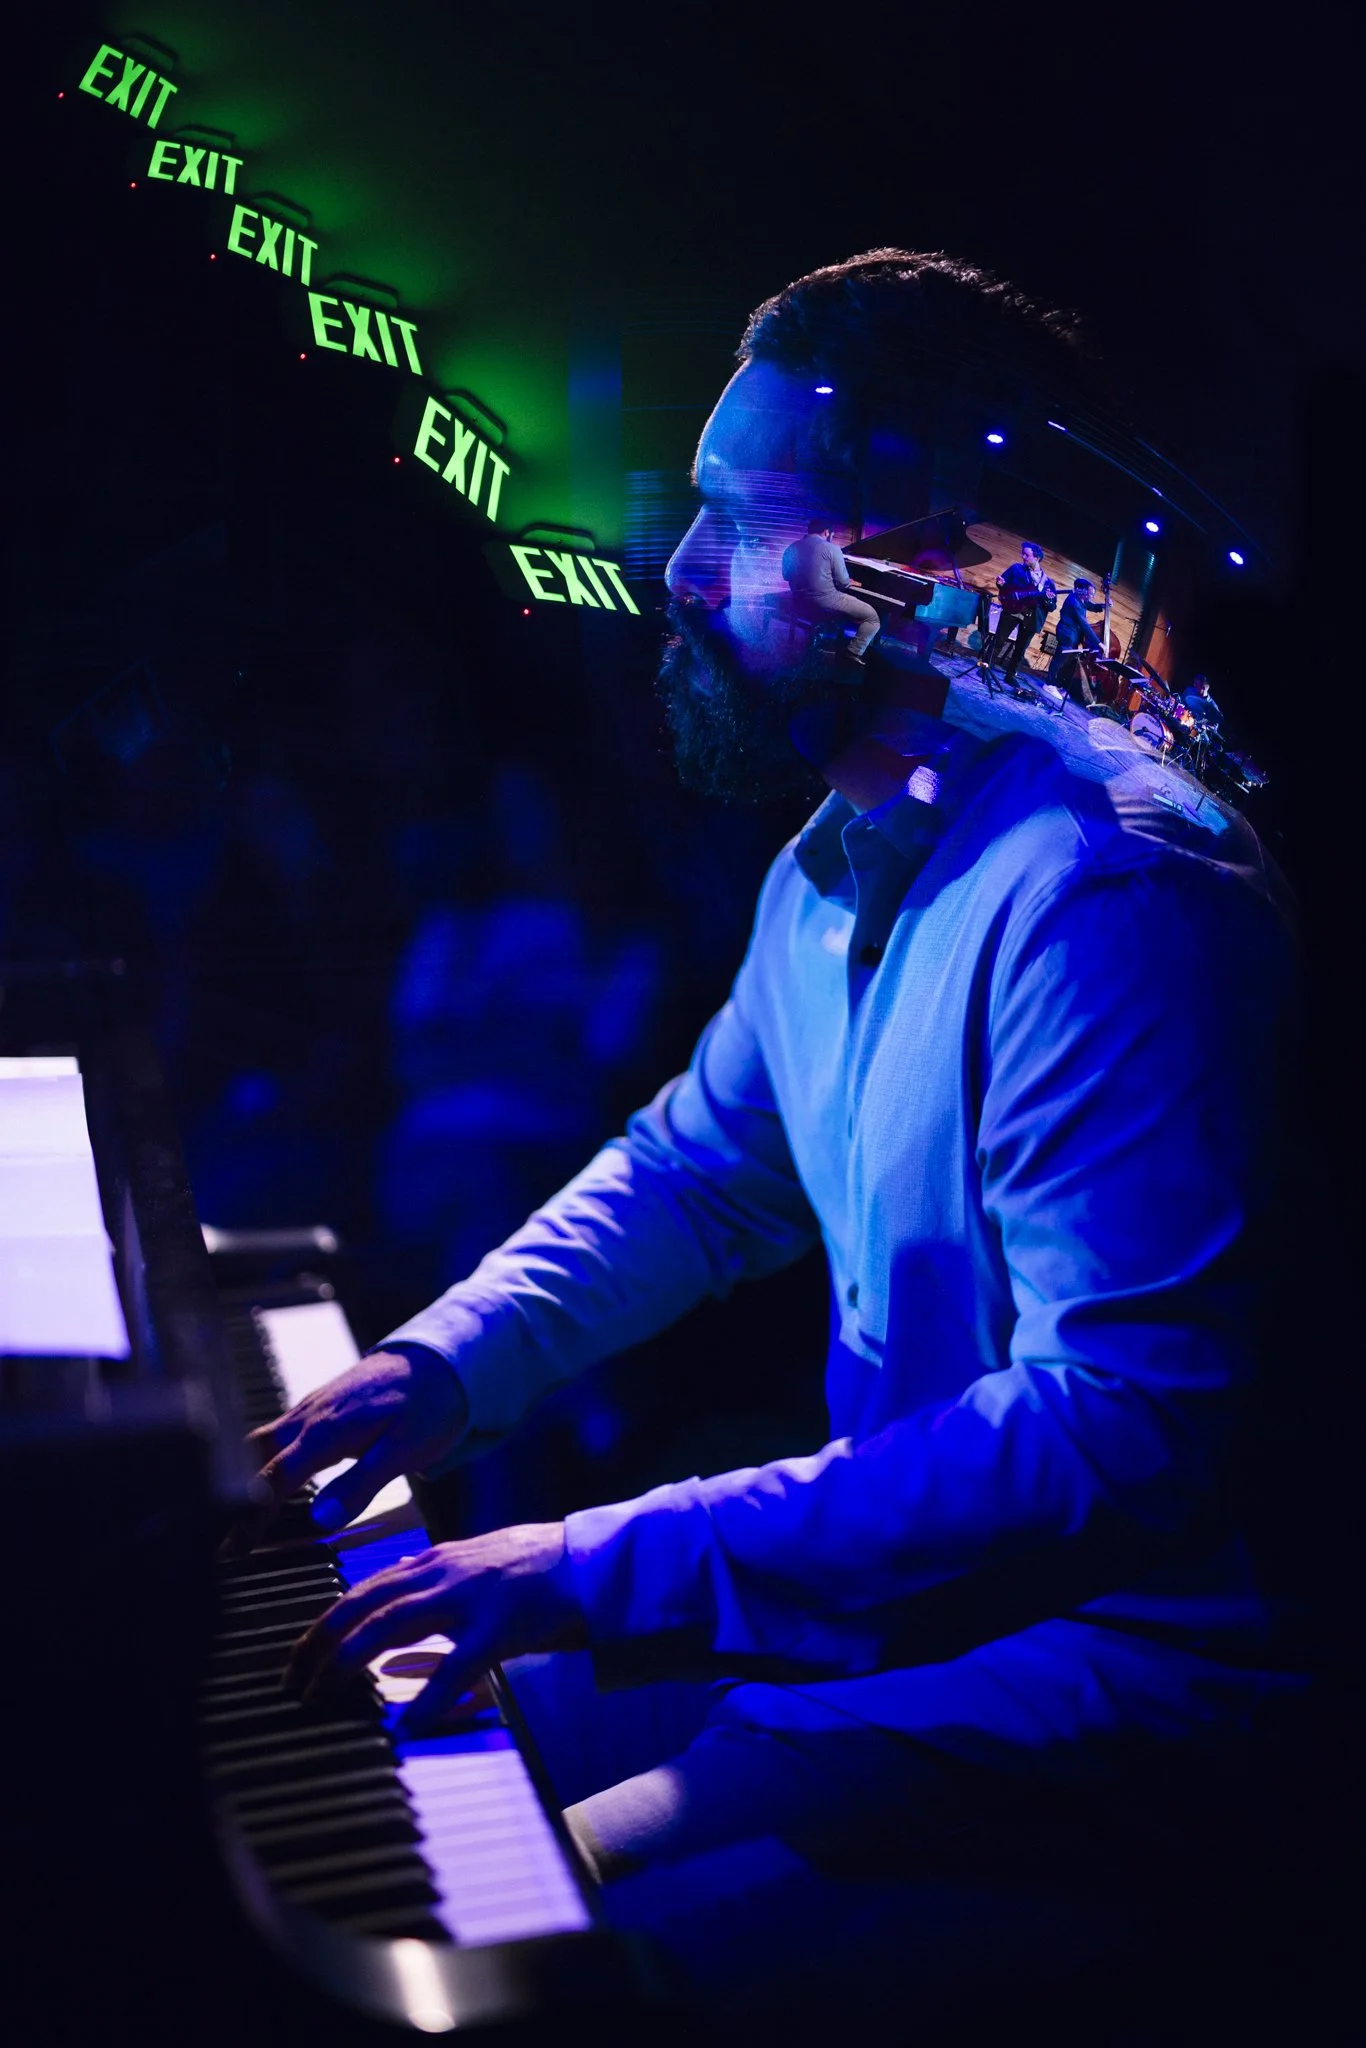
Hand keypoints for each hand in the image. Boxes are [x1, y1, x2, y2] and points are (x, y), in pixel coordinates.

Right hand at [234, 1348, 468, 1547]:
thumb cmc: (429, 1404)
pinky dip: (263, 1459)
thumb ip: (361, 1484)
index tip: (232, 1549)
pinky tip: (266, 1479)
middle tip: (220, 1539)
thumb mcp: (404, 1450)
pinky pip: (279, 1433)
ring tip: (233, 1517)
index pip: (274, 1478)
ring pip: (262, 1441)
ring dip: (243, 1476)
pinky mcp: (320, 1405)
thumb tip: (321, 1520)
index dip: (249, 1516)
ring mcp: (312, 1407)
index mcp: (327, 1430)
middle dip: (232, 1498)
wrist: (443, 1358)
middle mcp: (310, 1415)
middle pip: (254, 1456)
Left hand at [284, 1522, 585, 1736]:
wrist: (595, 1560)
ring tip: (322, 1695)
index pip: (365, 1588)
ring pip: (389, 1625)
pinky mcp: (500, 1628)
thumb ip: (436, 1578)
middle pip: (362, 1604)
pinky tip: (404, 1728)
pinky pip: (454, 1668)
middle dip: (318, 1642)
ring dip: (347, 1663)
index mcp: (437, 1562)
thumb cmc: (540, 1568)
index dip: (326, 1620)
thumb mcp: (478, 1562)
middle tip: (293, 1680)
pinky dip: (425, 1700)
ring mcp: (469, 1598)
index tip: (301, 1652)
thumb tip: (397, 1588)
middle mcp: (443, 1573)